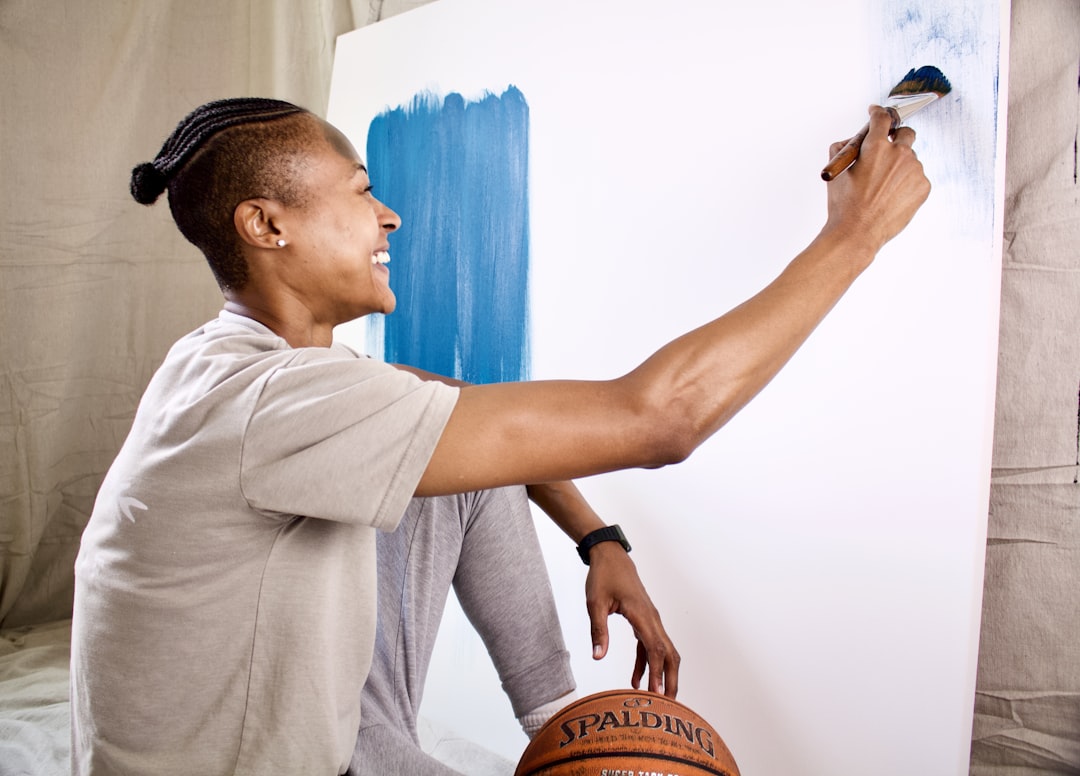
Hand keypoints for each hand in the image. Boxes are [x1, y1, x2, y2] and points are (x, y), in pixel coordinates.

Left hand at [585, 541, 679, 696]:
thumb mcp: (595, 603)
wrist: (610, 556)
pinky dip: (648, 664)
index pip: (655, 649)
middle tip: (669, 704)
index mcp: (642, 614)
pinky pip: (650, 645)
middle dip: (670, 679)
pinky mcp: (644, 620)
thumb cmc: (603, 576)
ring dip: (662, 673)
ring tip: (657, 698)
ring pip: (664, 650)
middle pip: (669, 653)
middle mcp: (652, 618)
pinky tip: (636, 680)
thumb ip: (598, 630)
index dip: (657, 672)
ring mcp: (650, 619)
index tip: (657, 693)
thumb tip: (598, 657)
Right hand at [824, 105, 930, 254]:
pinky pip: (916, 178)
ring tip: (882, 188)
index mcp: (875, 146)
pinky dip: (906, 183)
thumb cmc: (845, 205)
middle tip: (887, 150)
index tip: (877, 113)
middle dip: (897, 137)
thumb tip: (851, 143)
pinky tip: (891, 197)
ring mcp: (914, 170)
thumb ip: (843, 149)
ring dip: (900, 166)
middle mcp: (899, 153)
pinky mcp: (923, 186)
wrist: (858, 233)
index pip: (881, 118)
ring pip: (910, 160)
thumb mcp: (836, 172)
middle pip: (906, 133)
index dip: (878, 113)